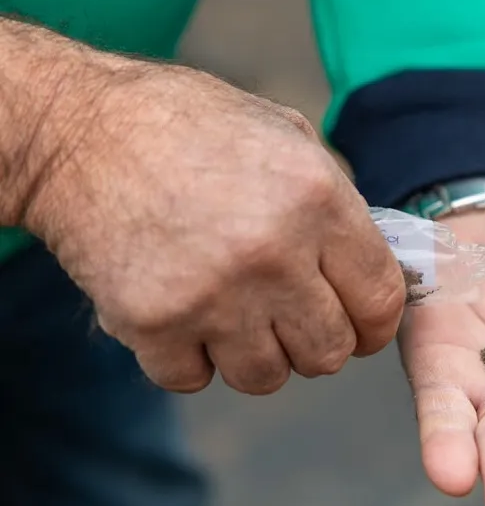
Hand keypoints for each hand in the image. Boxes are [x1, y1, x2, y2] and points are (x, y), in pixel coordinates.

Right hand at [27, 62, 405, 393]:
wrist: (80, 130)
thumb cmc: (190, 126)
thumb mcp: (287, 136)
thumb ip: (338, 204)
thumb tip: (371, 263)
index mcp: (318, 200)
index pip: (382, 301)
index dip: (376, 323)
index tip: (360, 326)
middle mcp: (273, 253)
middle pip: (330, 352)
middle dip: (316, 341)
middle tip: (291, 316)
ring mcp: (212, 294)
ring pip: (267, 376)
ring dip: (256, 354)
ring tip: (234, 311)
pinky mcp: (152, 323)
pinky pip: (194, 379)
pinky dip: (191, 358)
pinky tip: (183, 313)